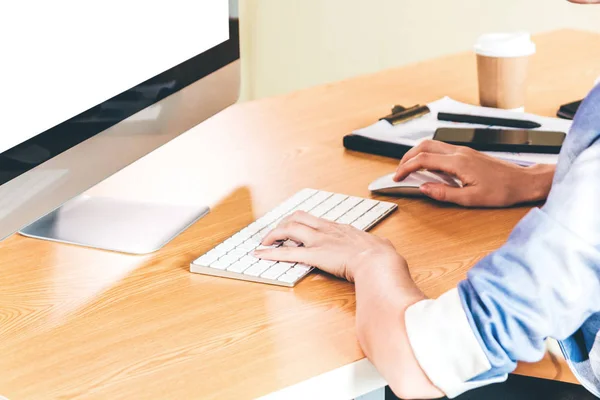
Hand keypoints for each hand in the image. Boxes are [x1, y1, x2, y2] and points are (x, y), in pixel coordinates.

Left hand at [253, 211, 408, 282]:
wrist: (379, 261)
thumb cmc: (382, 256)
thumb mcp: (379, 246)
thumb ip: (376, 245)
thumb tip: (383, 247)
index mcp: (341, 228)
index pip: (315, 221)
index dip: (302, 223)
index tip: (296, 228)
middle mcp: (327, 230)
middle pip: (298, 218)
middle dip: (284, 224)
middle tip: (275, 234)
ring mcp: (319, 241)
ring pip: (289, 229)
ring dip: (273, 235)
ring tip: (264, 243)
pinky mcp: (314, 255)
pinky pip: (287, 253)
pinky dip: (270, 253)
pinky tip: (260, 255)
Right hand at [394, 140, 554, 206]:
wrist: (523, 182)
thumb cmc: (503, 191)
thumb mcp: (471, 199)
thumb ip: (444, 194)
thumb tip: (424, 189)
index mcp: (458, 162)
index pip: (423, 160)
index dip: (406, 168)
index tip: (397, 177)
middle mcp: (459, 152)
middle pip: (424, 146)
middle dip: (406, 157)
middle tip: (398, 171)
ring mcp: (463, 151)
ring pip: (432, 144)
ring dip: (416, 154)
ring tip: (409, 168)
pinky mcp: (467, 153)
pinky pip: (441, 148)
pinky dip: (427, 155)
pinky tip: (427, 167)